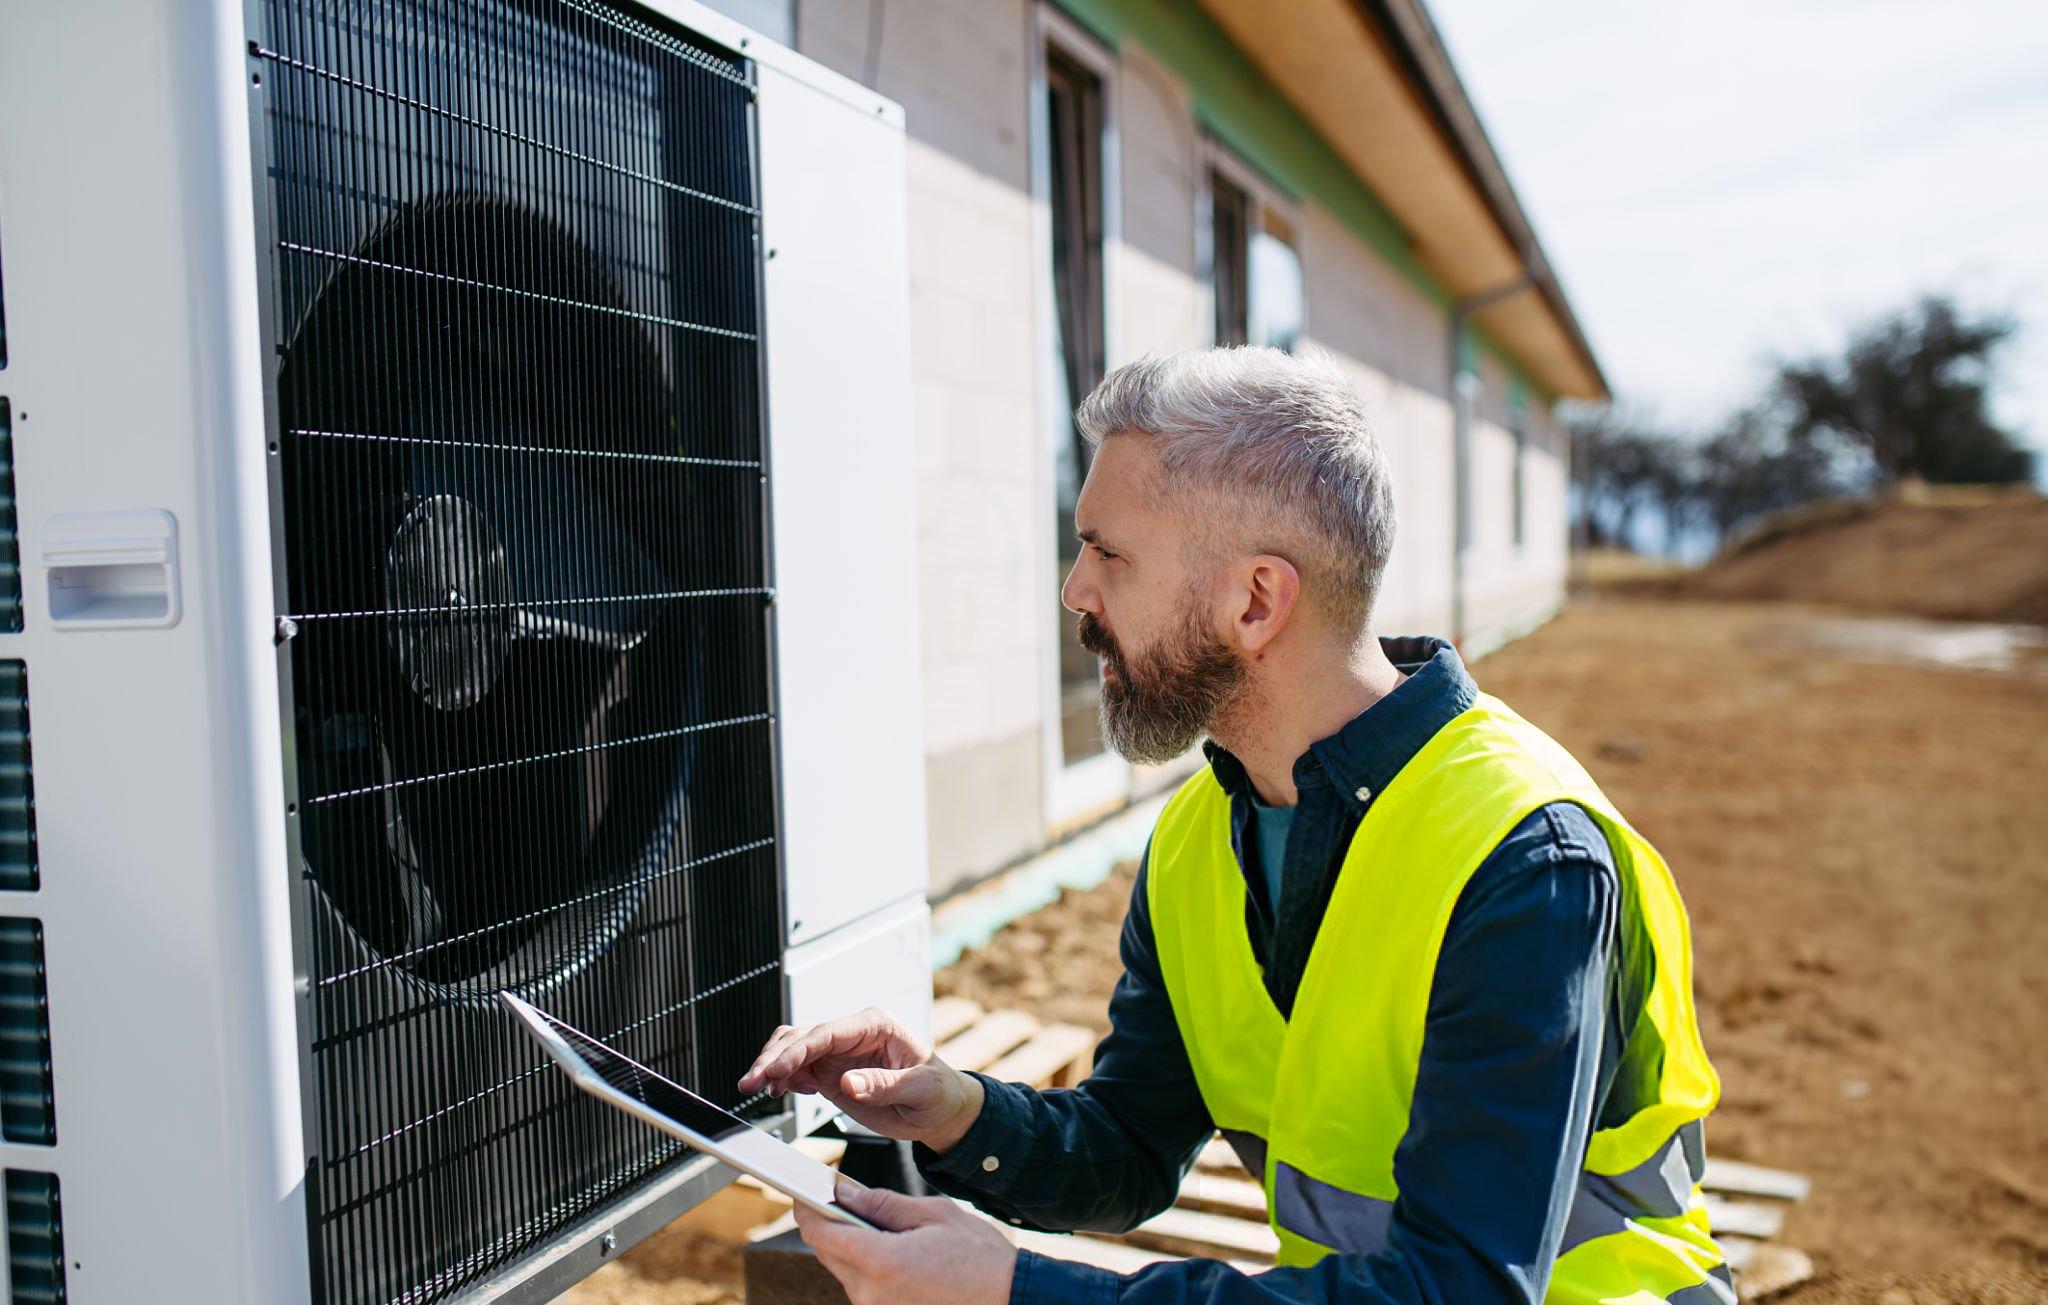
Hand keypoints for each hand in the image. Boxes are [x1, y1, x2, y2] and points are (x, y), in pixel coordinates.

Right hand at [737, 1007, 984, 1152]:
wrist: (941, 1111)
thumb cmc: (938, 1092)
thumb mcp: (921, 1089)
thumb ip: (885, 1084)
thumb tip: (847, 1083)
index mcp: (875, 1025)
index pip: (826, 1032)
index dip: (797, 1050)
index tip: (776, 1070)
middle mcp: (852, 1034)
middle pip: (801, 1036)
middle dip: (773, 1057)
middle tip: (752, 1082)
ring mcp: (839, 1054)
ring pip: (793, 1049)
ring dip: (771, 1067)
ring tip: (756, 1089)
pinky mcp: (831, 1073)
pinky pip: (797, 1070)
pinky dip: (782, 1079)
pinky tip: (779, 1093)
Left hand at [795, 1179, 1016, 1304]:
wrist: (1009, 1297)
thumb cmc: (979, 1257)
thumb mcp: (932, 1214)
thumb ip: (882, 1203)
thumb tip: (844, 1192)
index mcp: (880, 1262)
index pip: (821, 1233)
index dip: (808, 1208)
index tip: (805, 1192)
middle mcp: (871, 1293)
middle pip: (827, 1252)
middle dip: (832, 1223)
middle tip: (848, 1199)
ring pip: (844, 1270)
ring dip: (852, 1245)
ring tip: (882, 1227)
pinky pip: (863, 1286)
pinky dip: (867, 1265)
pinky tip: (893, 1251)